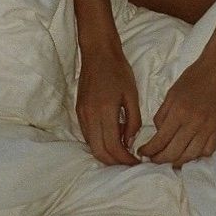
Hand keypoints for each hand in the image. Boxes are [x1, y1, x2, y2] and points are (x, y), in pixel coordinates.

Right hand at [75, 43, 141, 165]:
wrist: (98, 53)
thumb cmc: (118, 70)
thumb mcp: (132, 94)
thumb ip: (133, 120)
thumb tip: (130, 142)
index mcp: (105, 112)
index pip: (113, 147)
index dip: (125, 160)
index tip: (137, 162)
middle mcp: (90, 117)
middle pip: (99, 152)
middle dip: (115, 162)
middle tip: (130, 162)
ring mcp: (82, 115)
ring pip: (92, 146)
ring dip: (107, 154)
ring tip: (123, 152)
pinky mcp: (79, 112)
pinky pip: (88, 136)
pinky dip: (100, 143)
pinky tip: (113, 137)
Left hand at [137, 54, 215, 167]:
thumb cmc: (193, 78)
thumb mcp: (171, 93)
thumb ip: (162, 115)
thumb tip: (158, 134)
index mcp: (179, 112)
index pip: (160, 140)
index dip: (149, 150)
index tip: (142, 152)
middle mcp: (193, 123)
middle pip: (174, 152)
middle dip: (159, 160)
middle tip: (152, 160)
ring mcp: (208, 128)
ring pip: (190, 156)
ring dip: (177, 162)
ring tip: (168, 160)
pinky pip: (207, 151)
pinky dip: (197, 156)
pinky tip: (189, 153)